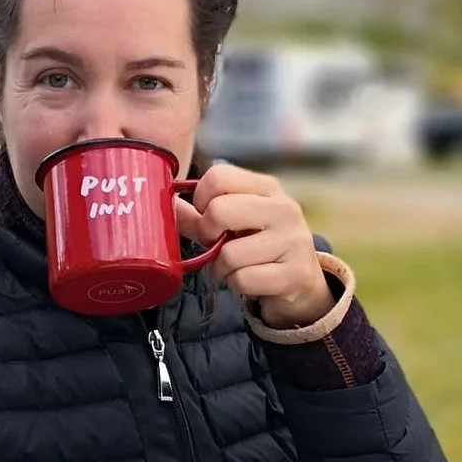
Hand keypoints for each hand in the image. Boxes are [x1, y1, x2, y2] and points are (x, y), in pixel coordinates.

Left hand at [176, 163, 334, 327]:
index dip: (200, 199)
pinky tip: (251, 281)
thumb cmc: (258, 246)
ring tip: (237, 266)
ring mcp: (293, 241)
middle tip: (218, 244)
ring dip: (222, 268)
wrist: (301, 285)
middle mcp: (284, 208)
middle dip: (207, 235)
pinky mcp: (294, 274)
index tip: (206, 217)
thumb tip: (159, 204)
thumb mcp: (231, 224)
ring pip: (228, 254)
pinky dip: (236, 285)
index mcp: (266, 187)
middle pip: (219, 211)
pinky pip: (242, 280)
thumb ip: (197, 215)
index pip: (218, 176)